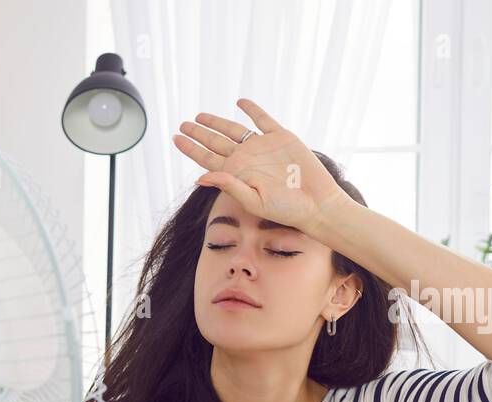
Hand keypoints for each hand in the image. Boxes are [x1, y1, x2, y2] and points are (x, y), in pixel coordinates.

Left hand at [172, 97, 347, 236]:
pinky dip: (252, 110)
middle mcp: (246, 159)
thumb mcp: (253, 200)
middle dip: (198, 133)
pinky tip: (241, 102)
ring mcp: (262, 147)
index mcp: (235, 173)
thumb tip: (199, 178)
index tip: (175, 138)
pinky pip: (263, 120)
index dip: (190, 148)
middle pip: (216, 142)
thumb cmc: (284, 209)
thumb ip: (228, 186)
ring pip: (234, 129)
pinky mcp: (280, 137)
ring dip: (217, 122)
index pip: (206, 158)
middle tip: (182, 124)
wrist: (316, 202)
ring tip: (200, 116)